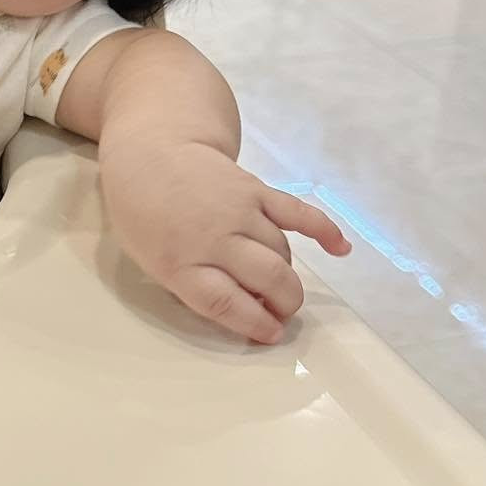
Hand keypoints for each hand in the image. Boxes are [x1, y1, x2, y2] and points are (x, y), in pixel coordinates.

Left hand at [101, 138, 350, 345]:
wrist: (152, 151)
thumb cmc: (144, 216)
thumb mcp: (151, 260)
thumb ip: (191, 284)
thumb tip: (245, 306)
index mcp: (179, 262)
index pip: (225, 302)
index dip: (254, 323)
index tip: (271, 334)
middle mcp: (214, 237)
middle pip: (267, 278)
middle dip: (284, 304)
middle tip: (282, 314)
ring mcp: (240, 211)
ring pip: (282, 254)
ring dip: (287, 278)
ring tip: (281, 291)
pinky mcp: (258, 190)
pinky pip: (297, 214)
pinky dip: (324, 231)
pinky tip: (341, 250)